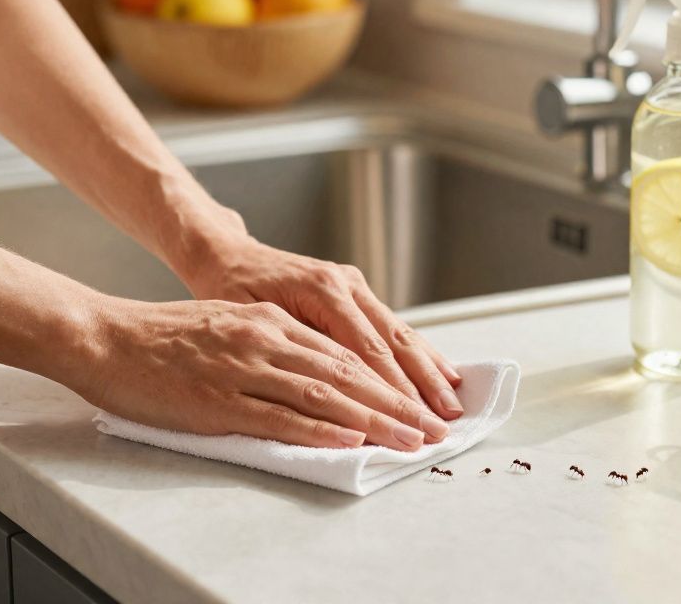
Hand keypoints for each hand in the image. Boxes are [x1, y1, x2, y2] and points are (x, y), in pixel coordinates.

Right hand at [78, 298, 448, 449]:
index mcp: (271, 320)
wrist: (105, 336)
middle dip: (398, 401)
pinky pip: (280, 415)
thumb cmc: (164, 337)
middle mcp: (267, 337)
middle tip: (434, 426)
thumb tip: (317, 373)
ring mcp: (244, 367)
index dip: (390, 378)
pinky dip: (320, 428)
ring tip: (410, 438)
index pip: (346, 351)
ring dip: (374, 419)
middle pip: (348, 371)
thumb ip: (274, 343)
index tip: (421, 401)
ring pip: (325, 392)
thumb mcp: (230, 324)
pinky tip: (350, 438)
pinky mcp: (219, 399)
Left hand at [183, 234, 464, 419]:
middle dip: (421, 386)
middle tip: (443, 423)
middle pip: (393, 342)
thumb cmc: (228, 291)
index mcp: (321, 290)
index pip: (366, 350)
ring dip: (429, 371)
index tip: (411, 422)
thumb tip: (332, 393)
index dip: (392, 390)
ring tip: (453, 404)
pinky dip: (419, 353)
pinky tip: (443, 373)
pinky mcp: (356, 293)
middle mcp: (345, 285)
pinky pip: (392, 327)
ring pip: (400, 333)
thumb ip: (294, 351)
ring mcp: (354, 286)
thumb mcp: (249, 321)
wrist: (227, 255)